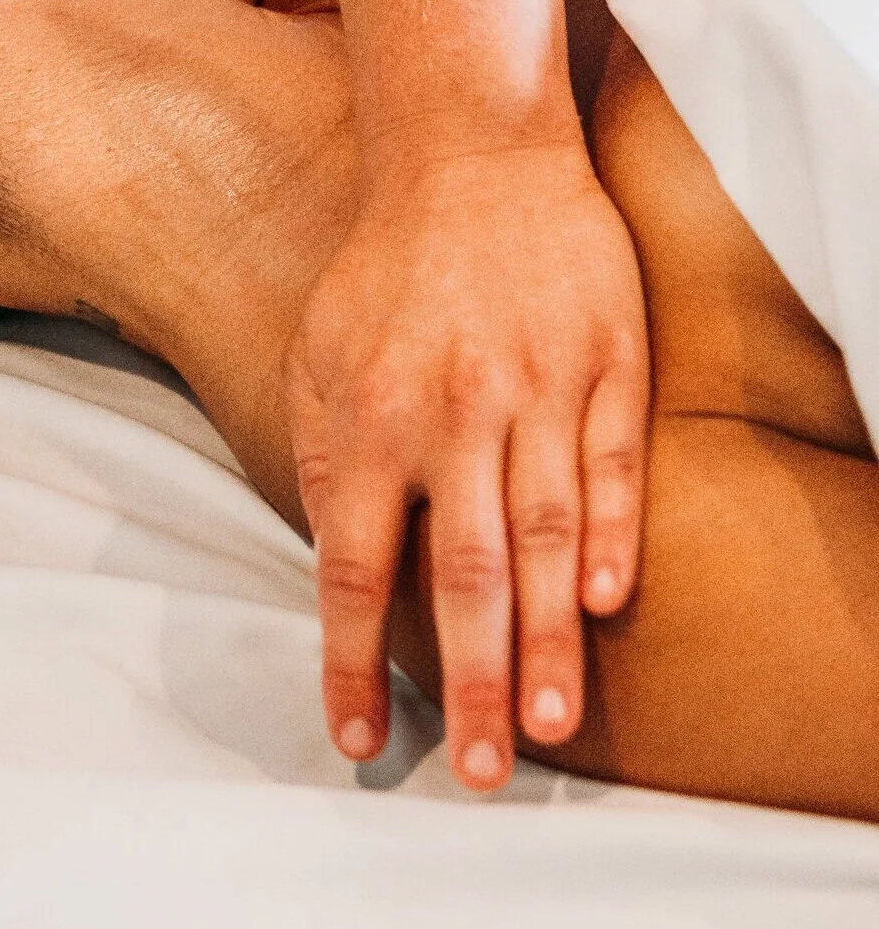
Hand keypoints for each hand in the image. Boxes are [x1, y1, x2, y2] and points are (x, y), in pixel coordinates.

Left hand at [286, 136, 649, 789]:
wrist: (469, 156)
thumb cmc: (381, 271)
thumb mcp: (315, 354)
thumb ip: (321, 458)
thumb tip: (334, 563)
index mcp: (365, 418)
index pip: (352, 566)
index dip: (352, 660)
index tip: (359, 738)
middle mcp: (450, 413)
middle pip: (461, 570)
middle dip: (472, 679)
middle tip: (485, 772)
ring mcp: (536, 386)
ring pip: (546, 531)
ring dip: (551, 633)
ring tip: (556, 724)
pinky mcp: (606, 359)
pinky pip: (613, 458)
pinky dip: (613, 528)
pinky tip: (611, 599)